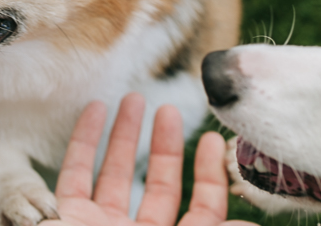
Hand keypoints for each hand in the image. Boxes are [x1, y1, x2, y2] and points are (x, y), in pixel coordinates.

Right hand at [41, 93, 257, 225]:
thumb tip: (256, 229)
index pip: (200, 216)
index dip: (208, 179)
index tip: (210, 141)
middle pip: (158, 189)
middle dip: (165, 147)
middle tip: (169, 111)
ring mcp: (99, 230)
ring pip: (115, 174)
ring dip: (125, 134)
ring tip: (135, 98)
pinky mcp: (65, 218)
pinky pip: (76, 173)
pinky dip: (85, 140)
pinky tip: (96, 109)